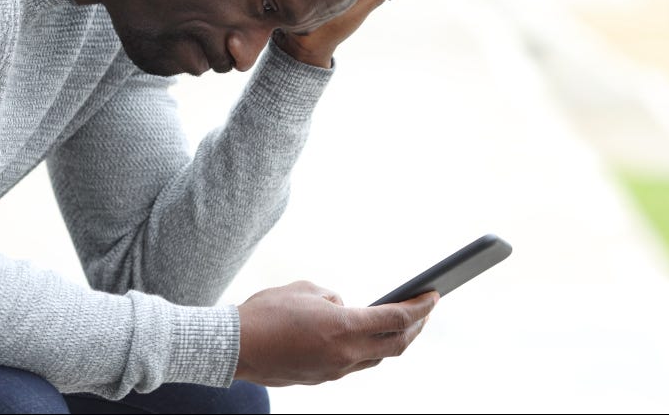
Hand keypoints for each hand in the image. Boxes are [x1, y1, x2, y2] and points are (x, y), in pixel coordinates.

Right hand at [234, 280, 437, 386]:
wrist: (234, 348)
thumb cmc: (265, 312)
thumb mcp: (305, 290)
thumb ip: (333, 298)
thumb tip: (345, 308)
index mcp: (344, 327)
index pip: (396, 318)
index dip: (420, 307)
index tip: (434, 295)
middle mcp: (345, 354)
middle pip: (396, 345)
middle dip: (417, 327)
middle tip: (426, 311)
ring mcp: (334, 371)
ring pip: (377, 358)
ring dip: (393, 341)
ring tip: (401, 324)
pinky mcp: (321, 379)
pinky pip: (355, 364)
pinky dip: (368, 349)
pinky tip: (366, 337)